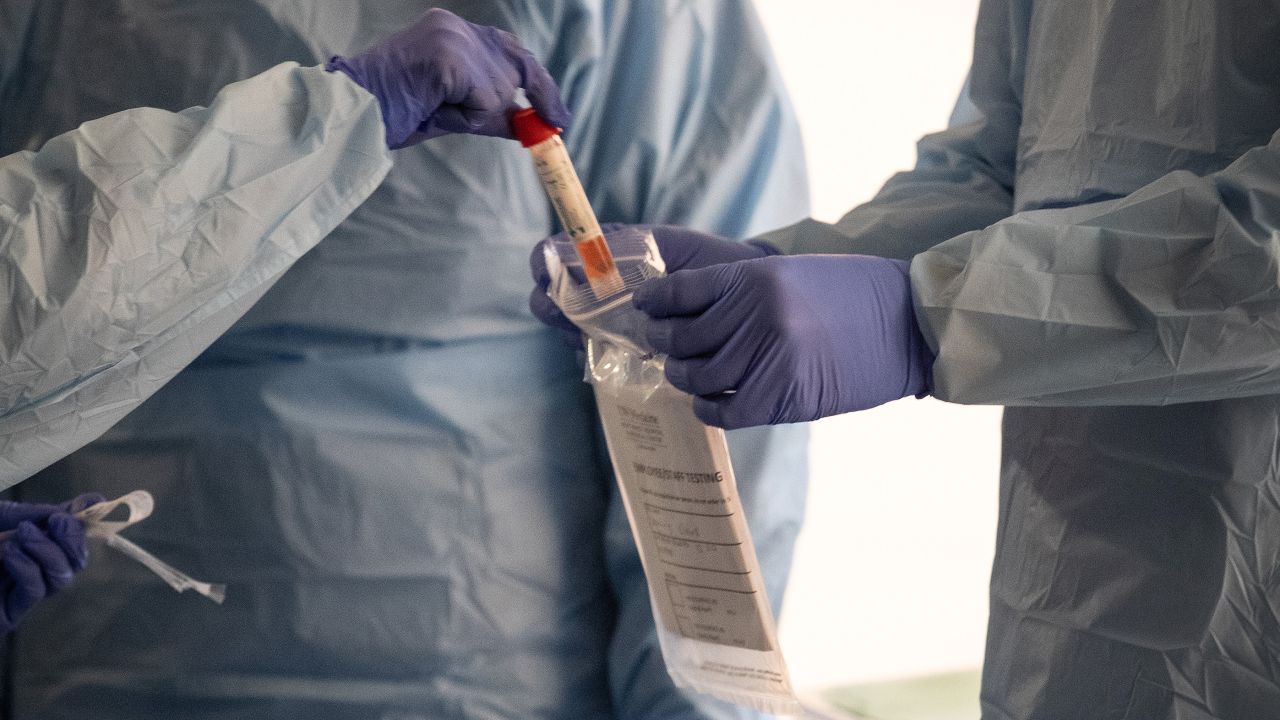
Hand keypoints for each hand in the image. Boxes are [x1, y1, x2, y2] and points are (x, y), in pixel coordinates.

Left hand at [0, 493, 102, 633]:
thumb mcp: (2, 517)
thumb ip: (34, 512)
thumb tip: (81, 505)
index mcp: (29, 545)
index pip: (69, 536)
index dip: (88, 520)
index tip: (95, 502)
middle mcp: (31, 570)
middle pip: (76, 561)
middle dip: (75, 539)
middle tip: (58, 521)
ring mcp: (20, 595)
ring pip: (63, 577)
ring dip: (49, 552)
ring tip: (24, 535)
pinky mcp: (9, 616)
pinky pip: (37, 589)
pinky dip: (29, 568)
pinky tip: (10, 555)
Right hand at [327, 8, 570, 147]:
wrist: (355, 115)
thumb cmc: (395, 114)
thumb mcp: (454, 110)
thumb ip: (490, 110)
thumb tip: (529, 122)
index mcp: (449, 29)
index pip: (506, 48)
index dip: (535, 80)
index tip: (555, 108)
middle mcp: (453, 25)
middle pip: (516, 60)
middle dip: (541, 93)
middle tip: (560, 121)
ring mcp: (451, 38)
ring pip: (497, 88)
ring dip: (477, 114)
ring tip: (437, 112)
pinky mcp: (450, 58)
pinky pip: (482, 102)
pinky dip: (465, 118)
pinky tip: (434, 112)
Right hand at [528, 224, 774, 346]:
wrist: (749, 300)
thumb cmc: (710, 265)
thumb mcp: (668, 246)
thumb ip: (628, 245)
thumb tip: (586, 253)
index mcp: (607, 254)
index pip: (553, 256)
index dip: (543, 264)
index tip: (546, 274)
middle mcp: (601, 289)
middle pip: (553, 299)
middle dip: (553, 306)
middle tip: (567, 312)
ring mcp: (611, 322)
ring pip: (571, 331)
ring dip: (574, 333)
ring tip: (593, 334)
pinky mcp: (627, 352)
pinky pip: (596, 358)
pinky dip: (596, 357)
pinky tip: (612, 354)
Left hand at [632, 254, 932, 428]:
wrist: (908, 325)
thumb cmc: (851, 296)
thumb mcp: (791, 275)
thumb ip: (742, 292)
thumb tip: (690, 316)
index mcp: (754, 278)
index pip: (678, 292)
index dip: (654, 302)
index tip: (645, 307)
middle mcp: (754, 315)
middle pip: (680, 338)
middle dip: (663, 343)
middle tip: (661, 345)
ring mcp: (766, 358)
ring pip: (695, 376)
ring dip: (684, 377)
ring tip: (687, 373)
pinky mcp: (781, 397)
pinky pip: (722, 410)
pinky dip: (708, 408)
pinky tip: (710, 402)